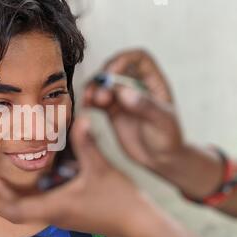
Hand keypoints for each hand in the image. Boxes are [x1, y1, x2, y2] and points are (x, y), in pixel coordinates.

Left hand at [0, 117, 211, 236]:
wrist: (139, 223)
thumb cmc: (120, 199)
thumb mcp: (100, 168)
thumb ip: (86, 143)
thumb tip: (80, 119)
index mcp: (56, 206)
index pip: (16, 210)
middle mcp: (55, 215)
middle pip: (19, 212)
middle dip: (2, 199)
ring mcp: (63, 217)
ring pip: (30, 211)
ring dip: (15, 198)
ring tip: (5, 183)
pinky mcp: (71, 216)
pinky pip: (43, 209)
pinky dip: (32, 198)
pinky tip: (39, 184)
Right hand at [84, 49, 222, 198]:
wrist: (162, 160)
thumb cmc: (169, 139)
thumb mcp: (162, 122)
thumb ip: (144, 106)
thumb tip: (123, 92)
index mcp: (154, 82)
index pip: (138, 58)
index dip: (123, 60)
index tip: (111, 74)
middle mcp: (136, 86)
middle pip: (115, 68)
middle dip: (103, 77)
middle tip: (99, 94)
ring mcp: (123, 98)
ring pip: (102, 84)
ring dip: (93, 88)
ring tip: (89, 101)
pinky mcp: (112, 110)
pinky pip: (97, 99)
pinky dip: (89, 100)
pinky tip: (86, 107)